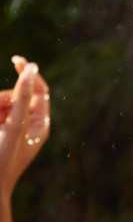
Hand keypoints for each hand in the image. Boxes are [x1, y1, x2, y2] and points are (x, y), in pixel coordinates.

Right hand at [0, 57, 49, 197]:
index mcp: (40, 123)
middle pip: (17, 96)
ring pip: (3, 104)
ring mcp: (11, 129)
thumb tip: (31, 67)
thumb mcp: (14, 125)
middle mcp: (27, 125)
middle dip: (2, 98)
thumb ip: (22, 96)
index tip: (17, 60)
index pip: (39, 90)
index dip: (29, 74)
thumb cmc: (3, 160)